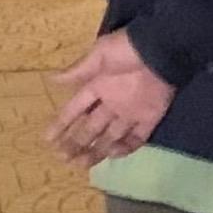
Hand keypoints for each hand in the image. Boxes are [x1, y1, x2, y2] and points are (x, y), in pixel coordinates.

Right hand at [47, 29, 171, 166]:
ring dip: (95, 150)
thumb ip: (78, 71)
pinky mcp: (150, 117)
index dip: (61, 123)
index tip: (47, 140)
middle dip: (75, 142)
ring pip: (110, 136)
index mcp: (98, 85)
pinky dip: (124, 148)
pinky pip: (136, 138)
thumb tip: (52, 79)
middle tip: (63, 157)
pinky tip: (111, 152)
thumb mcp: (100, 54)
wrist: (165, 48)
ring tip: (80, 163)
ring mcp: (131, 111)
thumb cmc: (130, 48)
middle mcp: (112, 101)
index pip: (75, 108)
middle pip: (90, 127)